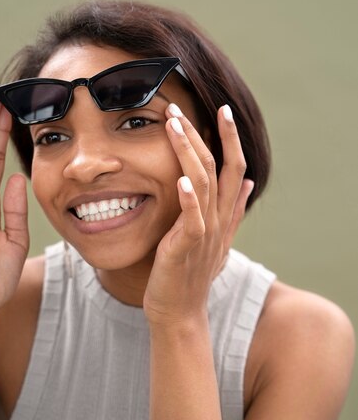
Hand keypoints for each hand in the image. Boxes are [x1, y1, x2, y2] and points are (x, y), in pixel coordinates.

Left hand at [143, 104, 252, 326]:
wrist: (180, 311)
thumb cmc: (190, 272)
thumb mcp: (216, 238)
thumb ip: (232, 209)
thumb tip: (247, 182)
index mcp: (223, 214)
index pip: (234, 167)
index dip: (230, 138)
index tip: (222, 110)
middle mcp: (218, 219)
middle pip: (219, 168)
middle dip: (205, 134)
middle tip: (180, 108)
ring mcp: (205, 232)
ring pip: (202, 183)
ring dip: (189, 152)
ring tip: (173, 125)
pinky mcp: (187, 247)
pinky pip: (192, 218)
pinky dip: (188, 197)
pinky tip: (180, 177)